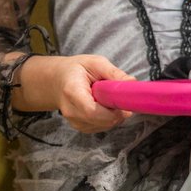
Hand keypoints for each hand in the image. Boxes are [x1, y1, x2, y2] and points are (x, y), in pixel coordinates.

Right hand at [16, 54, 135, 132]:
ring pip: (103, 126)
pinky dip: (109, 118)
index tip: (125, 104)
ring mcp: (74, 121)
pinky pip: (101, 127)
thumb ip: (114, 73)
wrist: (57, 81)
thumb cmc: (77, 70)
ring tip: (111, 99)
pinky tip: (107, 106)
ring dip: (115, 116)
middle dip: (118, 113)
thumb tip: (132, 83)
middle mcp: (71, 111)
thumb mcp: (96, 63)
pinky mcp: (80, 126)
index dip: (112, 111)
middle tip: (124, 99)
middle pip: (99, 121)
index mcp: (72, 92)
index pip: (91, 111)